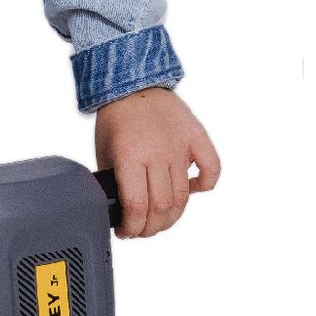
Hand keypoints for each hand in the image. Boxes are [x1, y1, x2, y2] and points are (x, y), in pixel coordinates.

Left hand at [94, 87, 219, 238]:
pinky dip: (205, 185)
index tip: (126, 232)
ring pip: (183, 196)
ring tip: (161, 220)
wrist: (133, 83)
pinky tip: (192, 191)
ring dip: (173, 217)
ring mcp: (180, 145)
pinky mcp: (196, 136)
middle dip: (150, 228)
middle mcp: (157, 152)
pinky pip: (212, 167)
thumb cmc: (116, 118)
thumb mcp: (103, 152)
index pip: (137, 206)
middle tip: (142, 230)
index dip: (132, 227)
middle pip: (162, 207)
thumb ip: (113, 181)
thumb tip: (118, 211)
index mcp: (130, 156)